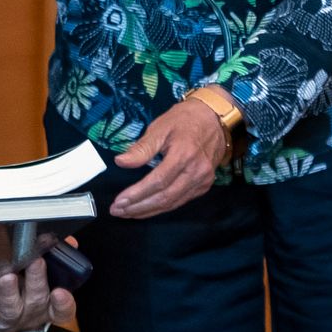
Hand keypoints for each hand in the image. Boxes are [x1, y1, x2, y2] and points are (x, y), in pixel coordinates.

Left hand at [0, 256, 74, 331]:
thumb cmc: (24, 293)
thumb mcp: (44, 278)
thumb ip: (57, 258)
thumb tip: (70, 241)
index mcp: (48, 306)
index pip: (63, 310)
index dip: (63, 303)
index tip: (61, 292)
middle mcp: (30, 313)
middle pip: (36, 300)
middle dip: (36, 280)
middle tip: (35, 262)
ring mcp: (9, 318)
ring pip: (11, 308)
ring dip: (10, 291)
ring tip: (8, 277)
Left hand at [109, 96, 230, 218]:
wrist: (213, 118)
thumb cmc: (183, 120)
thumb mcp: (159, 128)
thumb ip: (141, 148)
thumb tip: (120, 162)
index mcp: (184, 154)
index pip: (158, 181)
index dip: (137, 194)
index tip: (119, 202)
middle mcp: (196, 171)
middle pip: (165, 197)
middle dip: (139, 207)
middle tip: (118, 211)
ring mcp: (202, 181)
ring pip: (172, 203)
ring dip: (148, 211)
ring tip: (128, 213)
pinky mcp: (204, 185)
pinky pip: (180, 201)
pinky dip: (162, 207)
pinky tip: (147, 208)